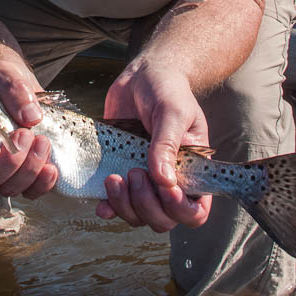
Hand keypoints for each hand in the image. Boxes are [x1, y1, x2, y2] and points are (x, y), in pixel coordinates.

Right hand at [0, 59, 58, 199]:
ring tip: (42, 140)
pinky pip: (31, 191)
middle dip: (9, 162)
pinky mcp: (23, 176)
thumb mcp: (2, 75)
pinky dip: (42, 183)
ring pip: (9, 188)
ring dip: (28, 168)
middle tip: (24, 134)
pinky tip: (51, 167)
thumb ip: (12, 90)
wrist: (18, 89)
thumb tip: (31, 116)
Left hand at [96, 55, 211, 231]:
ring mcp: (144, 180)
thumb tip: (162, 179)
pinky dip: (108, 206)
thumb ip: (167, 144)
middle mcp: (169, 181)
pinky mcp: (120, 172)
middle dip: (146, 205)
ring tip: (114, 178)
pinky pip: (115, 203)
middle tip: (134, 172)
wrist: (142, 75)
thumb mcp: (172, 112)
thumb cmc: (167, 90)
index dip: (180, 209)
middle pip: (163, 219)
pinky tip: (100, 200)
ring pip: (138, 216)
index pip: (195, 210)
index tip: (164, 187)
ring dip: (125, 206)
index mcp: (192, 171)